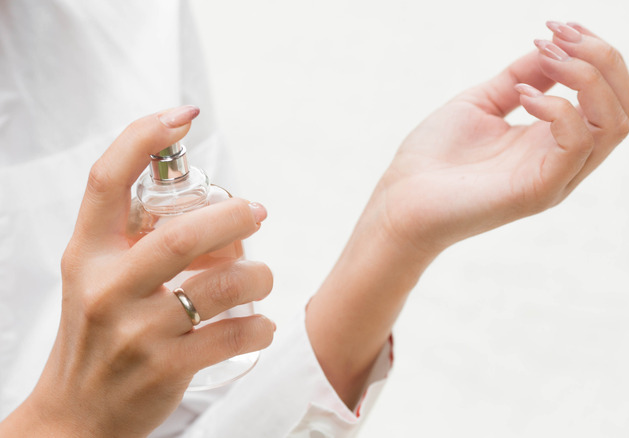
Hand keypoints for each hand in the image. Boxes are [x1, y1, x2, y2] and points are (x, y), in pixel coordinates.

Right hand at [0, 107, 274, 437]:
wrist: (76, 415)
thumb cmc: (100, 336)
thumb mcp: (99, 279)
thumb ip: (141, 241)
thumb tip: (225, 212)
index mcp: (89, 255)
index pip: (107, 181)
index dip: (144, 139)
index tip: (182, 118)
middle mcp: (108, 288)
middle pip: (185, 234)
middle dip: (235, 217)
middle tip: (257, 212)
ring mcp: (138, 332)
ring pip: (224, 285)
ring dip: (259, 276)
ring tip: (261, 279)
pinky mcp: (168, 368)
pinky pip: (236, 334)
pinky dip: (261, 326)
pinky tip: (258, 326)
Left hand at [371, 21, 628, 256]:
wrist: (401, 200)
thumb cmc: (434, 156)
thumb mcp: (483, 102)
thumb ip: (523, 77)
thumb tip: (552, 48)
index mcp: (556, 140)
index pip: (612, 97)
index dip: (598, 54)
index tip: (557, 27)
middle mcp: (565, 160)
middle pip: (628, 109)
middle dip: (603, 59)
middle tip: (557, 37)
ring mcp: (557, 178)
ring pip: (615, 124)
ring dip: (585, 76)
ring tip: (545, 59)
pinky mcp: (540, 191)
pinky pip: (578, 143)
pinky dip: (557, 107)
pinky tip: (522, 97)